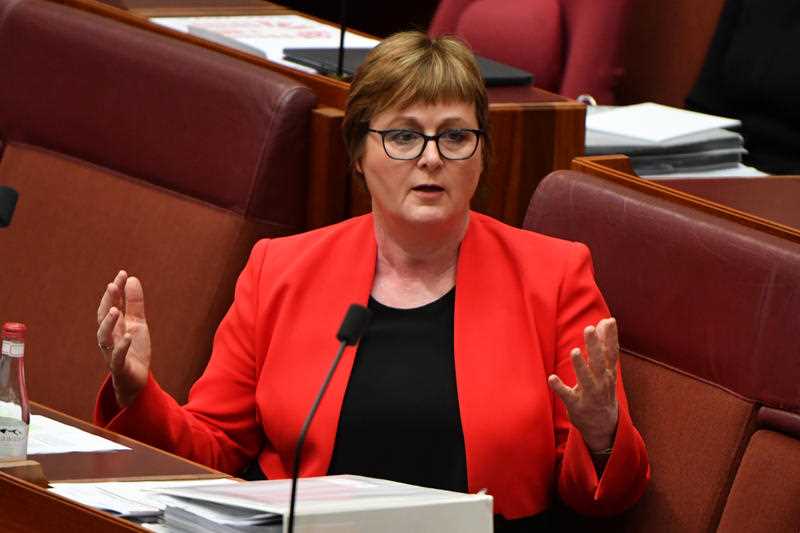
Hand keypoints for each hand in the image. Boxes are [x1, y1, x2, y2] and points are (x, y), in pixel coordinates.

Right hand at [96, 270, 151, 407]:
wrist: (136, 379)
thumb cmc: (134, 349)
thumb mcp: (138, 323)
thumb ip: (134, 303)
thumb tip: (132, 279)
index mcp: (114, 326)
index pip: (111, 304)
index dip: (115, 290)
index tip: (122, 273)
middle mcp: (109, 337)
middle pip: (103, 318)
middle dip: (107, 302)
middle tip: (113, 286)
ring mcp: (112, 352)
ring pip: (104, 338)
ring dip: (108, 324)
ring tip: (116, 310)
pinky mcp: (119, 367)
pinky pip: (117, 357)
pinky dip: (122, 346)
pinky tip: (128, 336)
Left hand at [548, 318, 619, 452]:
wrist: (604, 427)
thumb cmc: (602, 390)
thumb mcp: (606, 370)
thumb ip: (604, 346)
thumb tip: (606, 321)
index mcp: (608, 373)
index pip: (612, 352)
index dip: (611, 336)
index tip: (609, 321)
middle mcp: (601, 383)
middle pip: (599, 361)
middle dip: (595, 345)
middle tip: (589, 328)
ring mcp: (589, 394)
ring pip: (586, 378)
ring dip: (580, 365)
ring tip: (575, 351)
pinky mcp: (576, 405)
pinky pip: (567, 396)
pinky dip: (560, 387)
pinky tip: (552, 378)